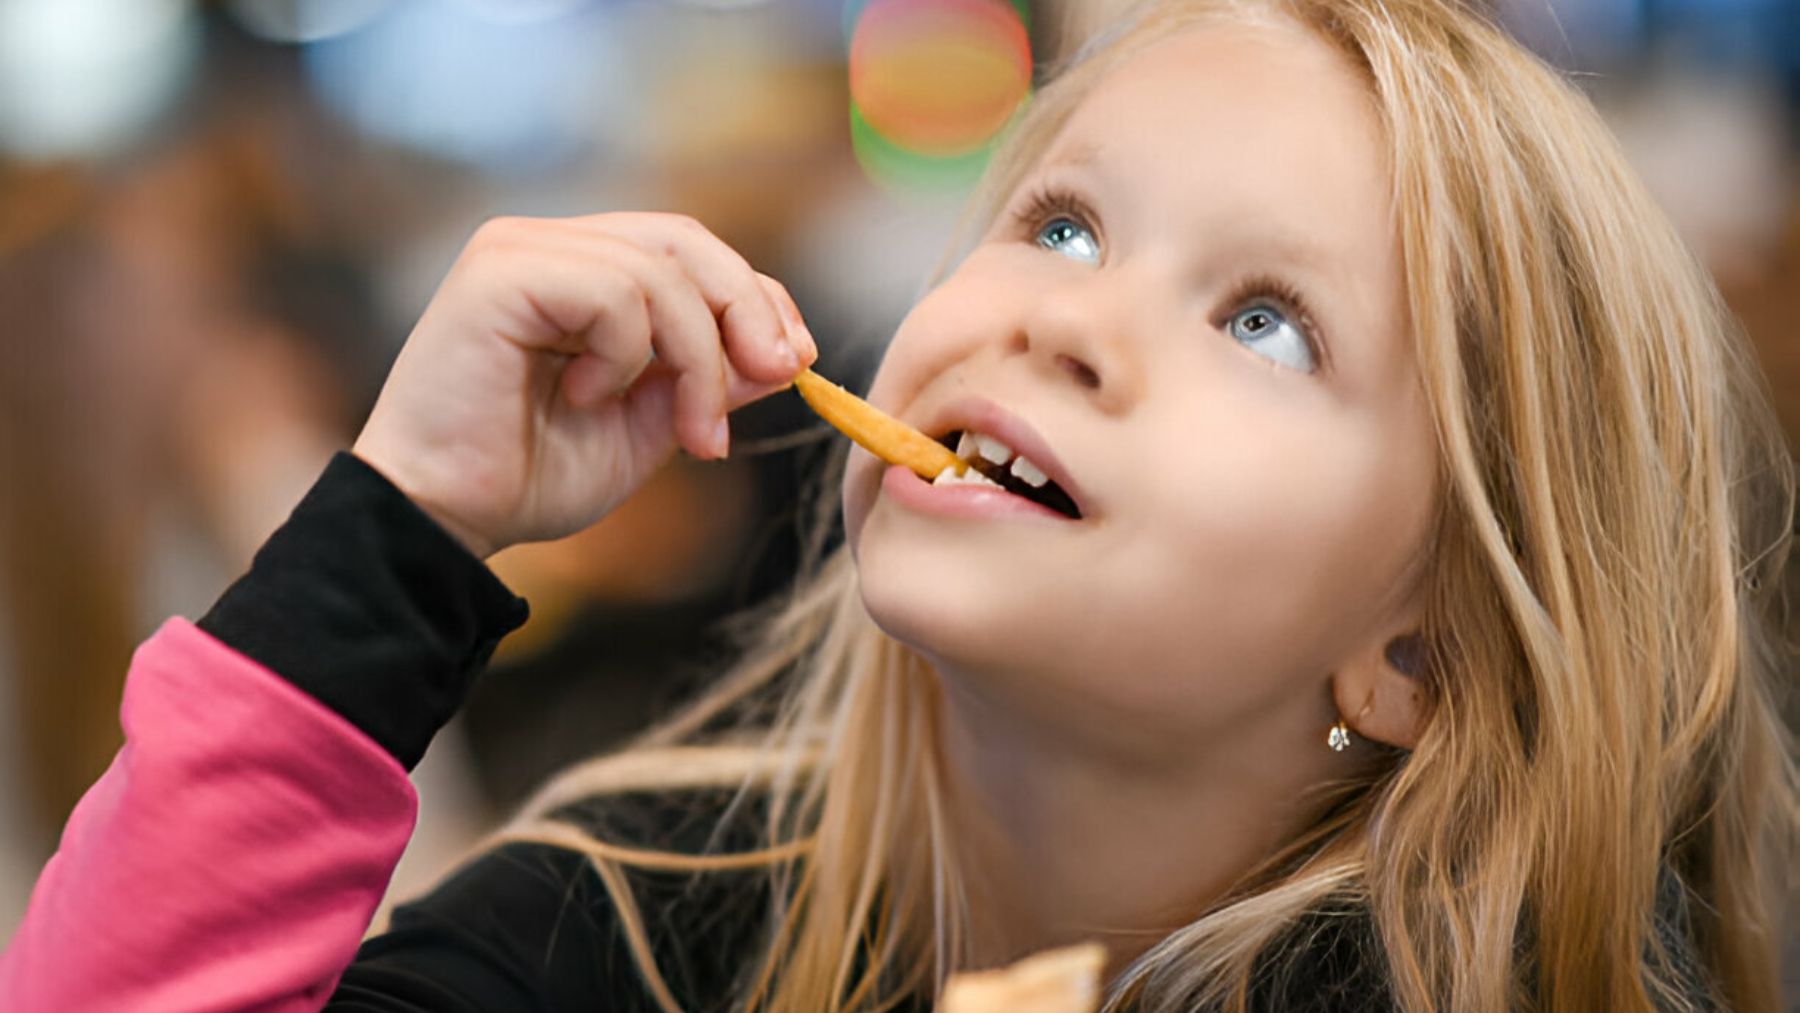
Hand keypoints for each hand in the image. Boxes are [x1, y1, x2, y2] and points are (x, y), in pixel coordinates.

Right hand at [350, 213, 815, 557]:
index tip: (796, 359)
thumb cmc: (529, 476)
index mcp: (580, 268)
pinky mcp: (498, 273)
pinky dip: (626, 354)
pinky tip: (589, 397)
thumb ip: (708, 380)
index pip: (690, 249)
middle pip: (685, 241)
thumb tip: (788, 352)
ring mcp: (518, 250)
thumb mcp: (648, 426)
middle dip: (748, 312)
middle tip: (778, 377)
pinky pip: (613, 292)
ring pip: (660, 270)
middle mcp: (546, 243)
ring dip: (698, 359)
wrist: (442, 520)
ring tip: (689, 433)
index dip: (755, 295)